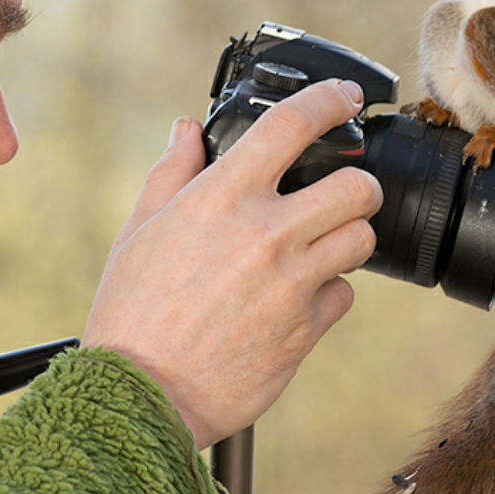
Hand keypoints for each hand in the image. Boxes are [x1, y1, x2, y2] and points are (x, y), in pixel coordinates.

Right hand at [83, 80, 382, 448]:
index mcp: (221, 198)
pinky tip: (297, 299)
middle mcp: (265, 233)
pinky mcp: (306, 329)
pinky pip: (344, 296)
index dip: (329, 99)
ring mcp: (292, 283)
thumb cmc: (132, 313)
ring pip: (362, 239)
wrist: (142, 396)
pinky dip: (329, 293)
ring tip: (317, 247)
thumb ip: (171, 173)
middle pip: (356, 185)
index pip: (291, 125)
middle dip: (357, 184)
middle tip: (340, 193)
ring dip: (346, 237)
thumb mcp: (139, 232)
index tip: (344, 97)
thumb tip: (186, 130)